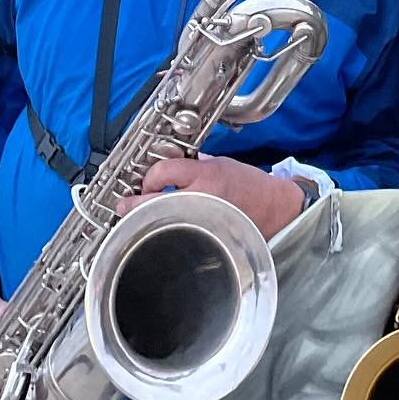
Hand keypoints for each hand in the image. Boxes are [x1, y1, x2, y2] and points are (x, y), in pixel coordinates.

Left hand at [115, 155, 304, 240]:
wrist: (274, 208)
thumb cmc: (250, 186)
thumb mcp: (220, 164)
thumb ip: (193, 165)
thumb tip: (166, 169)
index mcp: (206, 174)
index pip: (163, 170)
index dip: (148, 176)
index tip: (144, 181)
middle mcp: (201, 197)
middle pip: (153, 200)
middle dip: (134, 203)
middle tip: (124, 205)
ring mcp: (202, 219)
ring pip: (161, 221)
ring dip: (147, 220)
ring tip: (140, 219)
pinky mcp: (206, 236)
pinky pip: (177, 234)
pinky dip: (166, 232)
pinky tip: (162, 230)